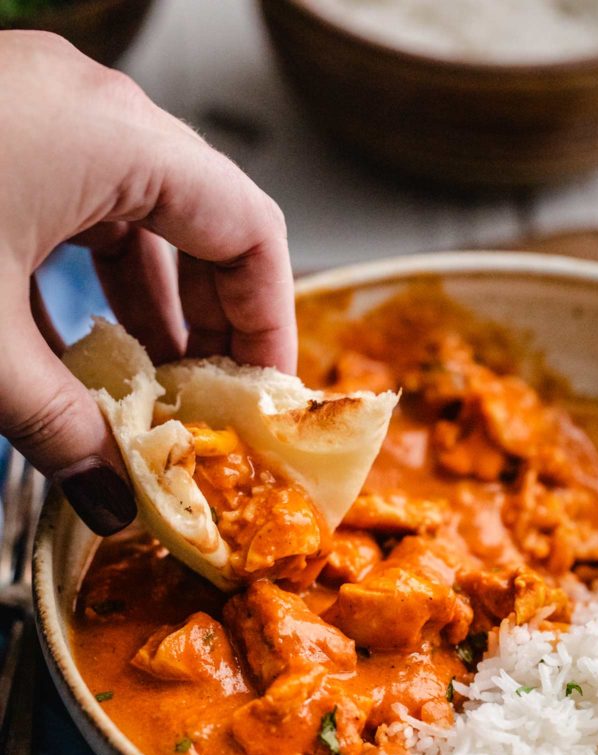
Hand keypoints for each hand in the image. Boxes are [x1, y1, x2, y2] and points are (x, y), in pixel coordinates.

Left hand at [0, 31, 296, 534]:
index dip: (270, 318)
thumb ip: (62, 430)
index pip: (248, 228)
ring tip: (158, 385)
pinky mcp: (0, 135)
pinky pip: (84, 206)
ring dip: (156, 303)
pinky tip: (87, 342)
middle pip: (202, 220)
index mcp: (112, 138)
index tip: (264, 391)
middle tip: (211, 401)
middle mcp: (89, 110)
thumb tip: (110, 500)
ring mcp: (40, 113)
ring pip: (141, 214)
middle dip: (213, 319)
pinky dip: (98, 277)